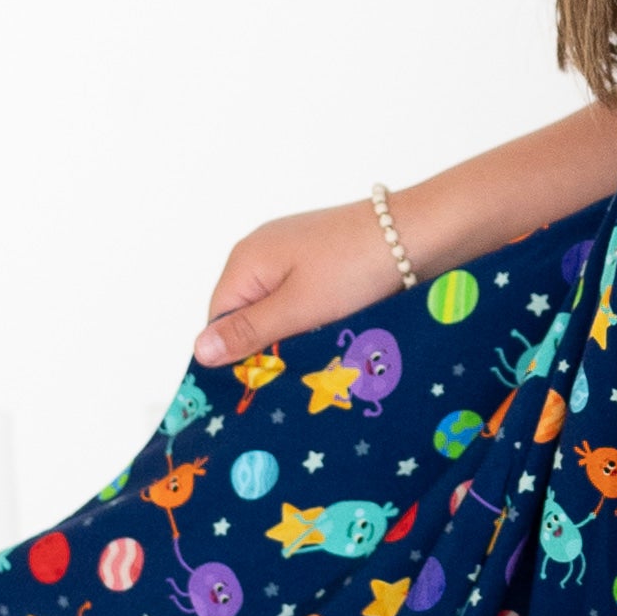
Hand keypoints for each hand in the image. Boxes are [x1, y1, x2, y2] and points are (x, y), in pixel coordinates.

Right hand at [193, 197, 407, 369]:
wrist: (418, 233)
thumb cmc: (355, 267)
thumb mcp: (298, 308)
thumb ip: (249, 331)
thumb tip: (198, 351)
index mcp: (246, 259)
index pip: (218, 319)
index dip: (235, 353)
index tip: (260, 382)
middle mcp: (264, 250)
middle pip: (248, 313)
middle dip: (268, 344)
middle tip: (294, 372)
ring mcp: (295, 252)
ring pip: (279, 308)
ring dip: (295, 333)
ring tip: (319, 352)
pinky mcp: (324, 257)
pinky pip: (304, 296)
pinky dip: (316, 316)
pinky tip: (335, 330)